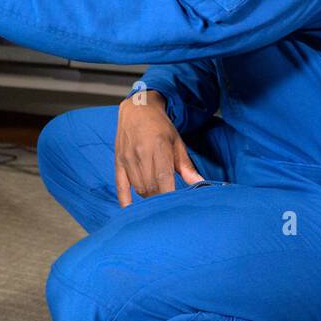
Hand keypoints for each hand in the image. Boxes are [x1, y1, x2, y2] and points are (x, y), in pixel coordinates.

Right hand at [114, 90, 203, 206]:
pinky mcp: (118, 162)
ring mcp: (127, 159)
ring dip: (149, 197)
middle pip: (151, 186)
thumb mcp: (177, 143)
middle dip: (161, 199)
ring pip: (139, 188)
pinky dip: (125, 200)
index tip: (178, 206)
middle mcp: (141, 154)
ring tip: (159, 200)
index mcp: (158, 148)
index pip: (164, 178)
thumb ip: (187, 167)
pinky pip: (120, 186)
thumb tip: (201, 184)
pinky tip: (131, 210)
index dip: (170, 195)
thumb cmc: (160, 127)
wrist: (137, 109)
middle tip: (171, 205)